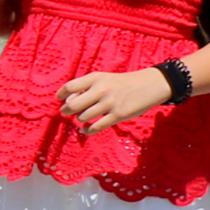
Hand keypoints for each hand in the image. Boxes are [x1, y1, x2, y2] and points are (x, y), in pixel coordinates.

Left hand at [56, 68, 172, 131]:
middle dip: (66, 110)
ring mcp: (110, 103)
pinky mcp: (118, 115)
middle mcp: (101, 90)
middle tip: (66, 112)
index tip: (59, 99)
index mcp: (96, 78)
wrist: (149, 85)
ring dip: (79, 119)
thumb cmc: (121, 83)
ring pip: (83, 117)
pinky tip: (85, 130)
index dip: (61, 94)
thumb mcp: (104, 78)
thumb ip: (86, 87)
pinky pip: (96, 127)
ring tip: (82, 117)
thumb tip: (67, 101)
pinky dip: (87, 130)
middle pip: (73, 104)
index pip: (70, 87)